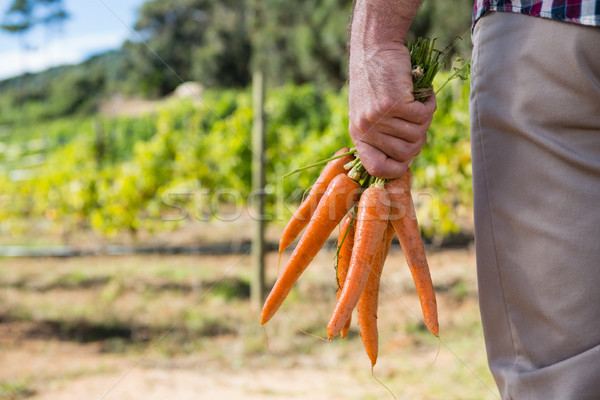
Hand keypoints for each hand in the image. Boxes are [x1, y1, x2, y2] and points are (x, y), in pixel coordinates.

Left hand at [348, 42, 436, 178]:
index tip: (407, 157)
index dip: (397, 168)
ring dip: (425, 120)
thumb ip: (382, 135)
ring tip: (418, 103)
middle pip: (405, 154)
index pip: (377, 169)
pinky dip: (429, 105)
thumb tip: (406, 158)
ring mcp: (379, 117)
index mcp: (358, 135)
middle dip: (418, 140)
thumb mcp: (370, 112)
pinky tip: (423, 94)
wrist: (374, 48)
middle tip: (417, 122)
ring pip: (417, 134)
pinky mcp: (394, 103)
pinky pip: (423, 117)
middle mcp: (366, 129)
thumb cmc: (376, 81)